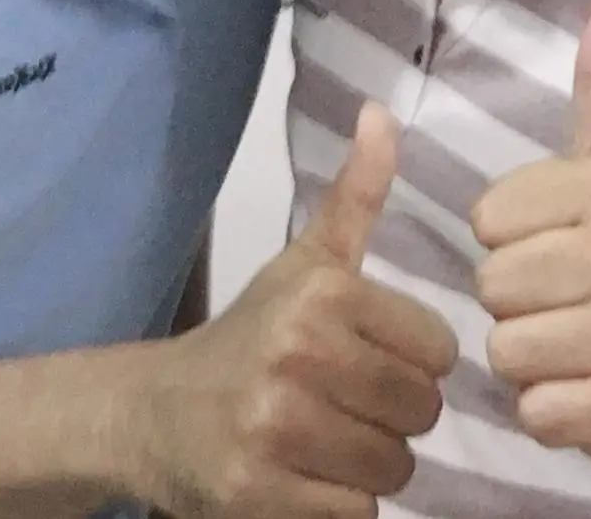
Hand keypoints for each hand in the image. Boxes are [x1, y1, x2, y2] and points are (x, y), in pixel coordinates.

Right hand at [138, 102, 457, 517]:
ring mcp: (275, 431)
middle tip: (350, 406)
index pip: (439, 351)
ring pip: (394, 468)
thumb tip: (382, 111)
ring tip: (330, 441)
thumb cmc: (249, 335)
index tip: (373, 359)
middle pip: (420, 412)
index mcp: (322, 296)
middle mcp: (298, 358)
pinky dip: (342, 505)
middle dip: (395, 417)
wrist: (151, 415)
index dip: (415, 362)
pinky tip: (309, 479)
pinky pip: (356, 514)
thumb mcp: (306, 260)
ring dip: (372, 465)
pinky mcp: (257, 497)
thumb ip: (357, 192)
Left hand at [472, 0, 590, 466]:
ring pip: (505, 349)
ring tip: (571, 345)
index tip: (557, 244)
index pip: (488, 218)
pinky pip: (533, 409)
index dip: (508, 238)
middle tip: (562, 301)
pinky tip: (584, 390)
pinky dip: (547, 411)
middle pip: (492, 284)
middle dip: (513, 300)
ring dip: (526, 357)